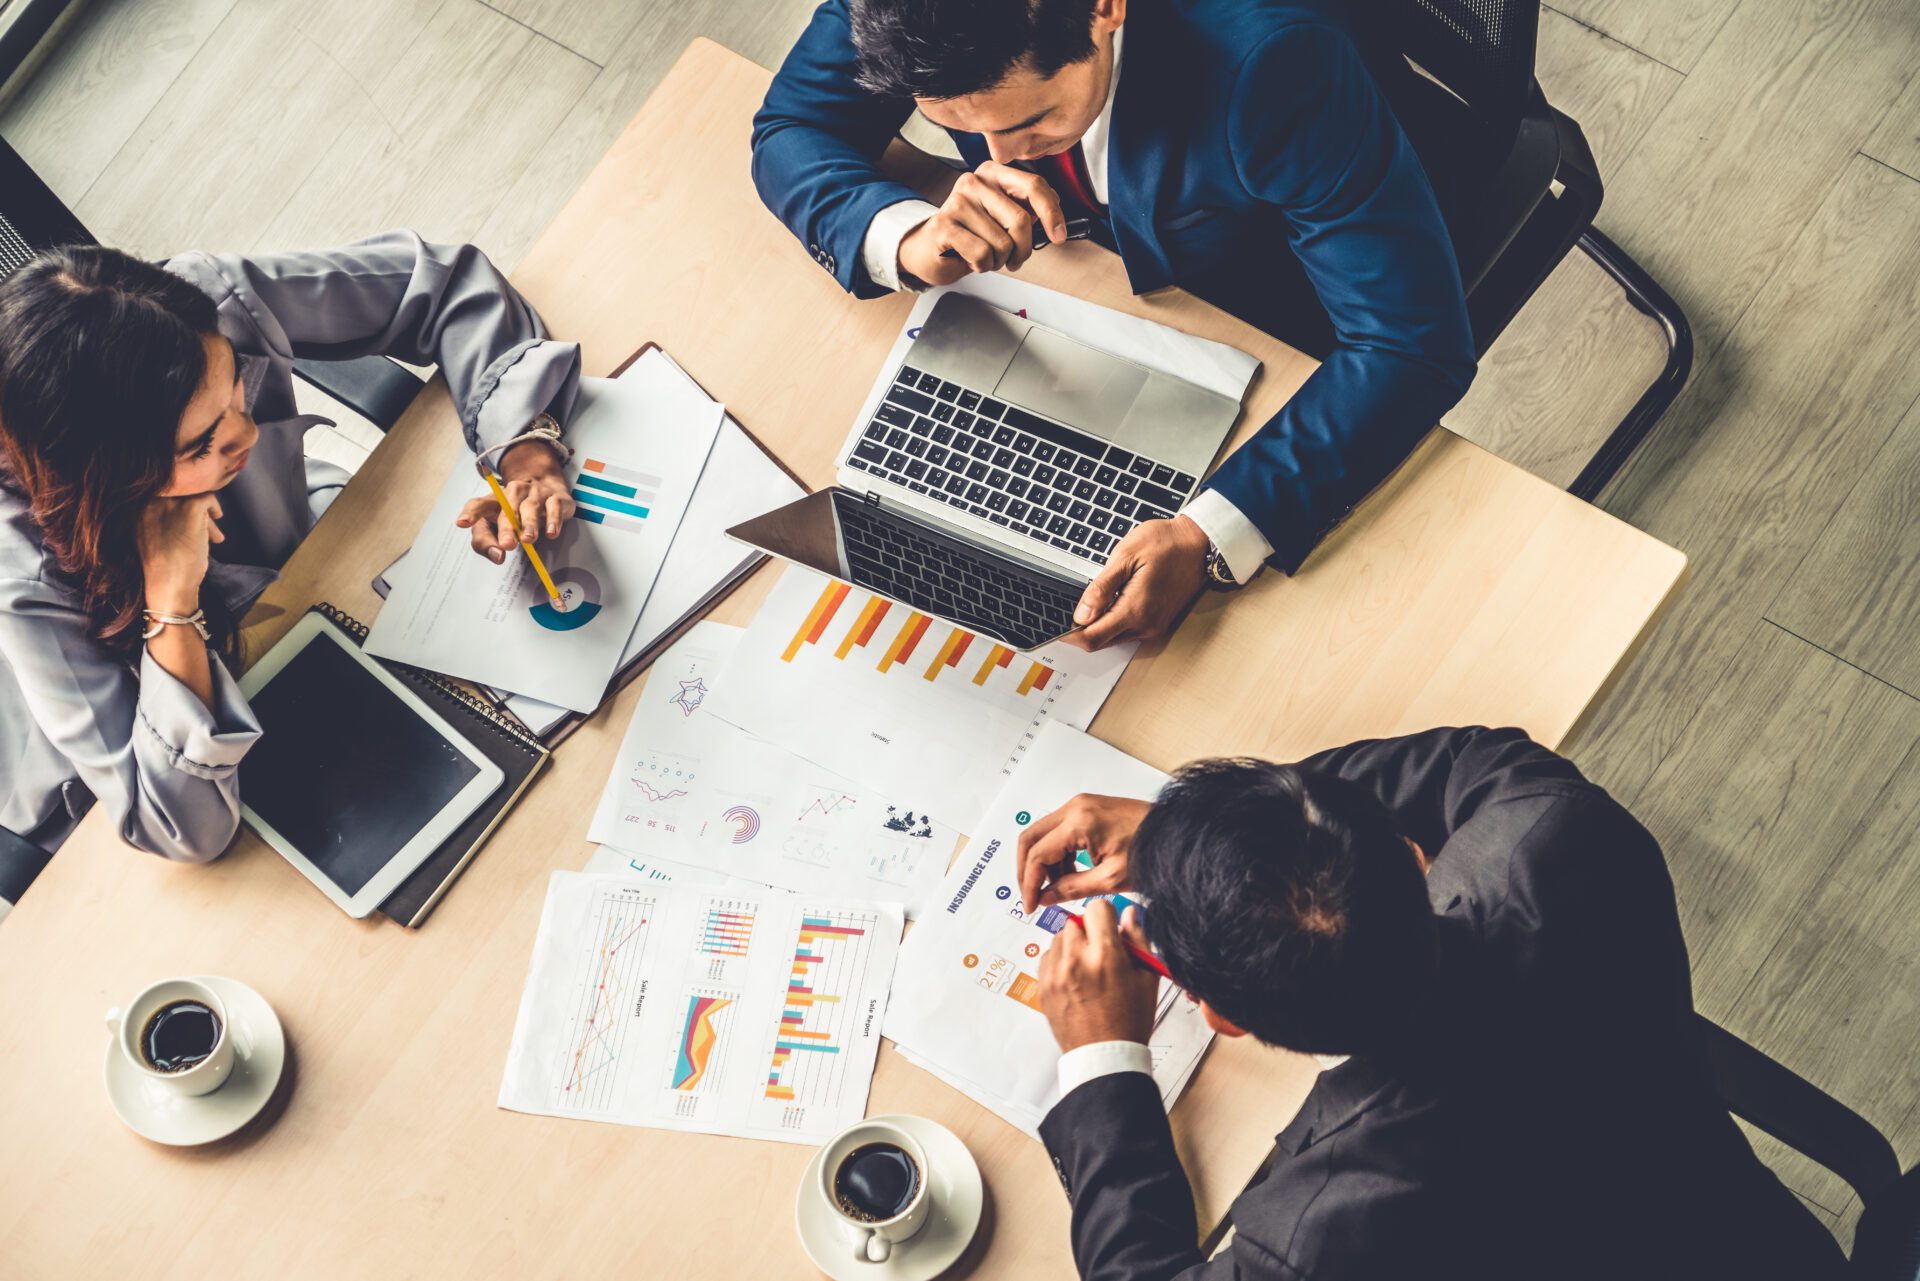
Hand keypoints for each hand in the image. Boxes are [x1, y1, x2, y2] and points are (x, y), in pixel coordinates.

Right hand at [138, 494, 223, 611]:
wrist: (168, 583)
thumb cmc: (162, 567)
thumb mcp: (152, 537)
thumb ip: (160, 519)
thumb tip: (182, 507)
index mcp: (136, 509)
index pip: (163, 496)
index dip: (178, 509)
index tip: (186, 524)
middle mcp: (150, 501)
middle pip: (180, 496)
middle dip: (194, 512)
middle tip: (206, 529)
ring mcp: (170, 503)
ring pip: (194, 497)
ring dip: (205, 517)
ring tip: (214, 535)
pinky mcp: (190, 508)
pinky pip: (208, 498)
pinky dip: (214, 508)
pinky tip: (218, 518)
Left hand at [456, 441, 575, 562]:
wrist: (547, 489)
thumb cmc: (516, 513)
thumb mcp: (496, 527)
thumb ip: (487, 542)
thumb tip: (497, 557)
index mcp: (494, 500)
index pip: (479, 504)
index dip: (471, 513)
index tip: (462, 523)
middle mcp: (513, 493)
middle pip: (507, 509)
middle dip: (507, 528)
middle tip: (507, 545)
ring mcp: (535, 493)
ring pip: (530, 507)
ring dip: (529, 524)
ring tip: (528, 540)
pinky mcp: (555, 498)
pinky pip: (553, 507)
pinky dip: (552, 520)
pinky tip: (550, 533)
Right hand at [897, 162, 1068, 287]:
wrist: (930, 250)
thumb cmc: (971, 235)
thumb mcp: (1004, 218)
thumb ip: (1028, 210)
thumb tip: (1056, 219)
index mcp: (993, 173)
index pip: (1034, 186)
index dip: (1053, 214)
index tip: (1059, 236)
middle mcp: (974, 181)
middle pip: (1021, 220)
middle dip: (1023, 249)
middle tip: (1013, 258)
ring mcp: (957, 202)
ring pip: (1002, 243)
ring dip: (999, 260)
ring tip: (984, 255)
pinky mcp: (943, 225)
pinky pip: (982, 254)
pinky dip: (982, 265)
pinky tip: (970, 258)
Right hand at [1018, 793, 1150, 912]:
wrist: (1179, 835)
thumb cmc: (1155, 850)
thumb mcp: (1112, 879)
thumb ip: (1072, 889)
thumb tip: (1045, 898)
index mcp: (1080, 821)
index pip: (1037, 854)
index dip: (1029, 883)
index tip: (1031, 904)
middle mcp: (1076, 807)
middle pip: (1030, 838)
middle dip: (1028, 870)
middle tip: (1032, 895)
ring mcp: (1082, 805)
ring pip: (1042, 834)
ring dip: (1043, 863)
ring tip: (1059, 889)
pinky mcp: (1089, 809)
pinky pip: (1059, 831)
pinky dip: (1058, 854)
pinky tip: (1071, 874)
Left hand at [1038, 900, 1159, 1053]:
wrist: (1104, 1055)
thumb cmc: (1130, 1020)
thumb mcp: (1147, 978)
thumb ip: (1138, 939)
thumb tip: (1128, 912)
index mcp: (1106, 956)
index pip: (1098, 908)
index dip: (1108, 917)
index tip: (1111, 931)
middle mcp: (1076, 960)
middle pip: (1076, 920)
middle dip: (1089, 931)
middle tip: (1101, 953)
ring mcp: (1055, 974)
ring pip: (1060, 937)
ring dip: (1073, 945)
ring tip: (1088, 969)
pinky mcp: (1042, 986)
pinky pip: (1048, 957)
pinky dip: (1060, 962)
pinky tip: (1076, 980)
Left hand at [1063, 514, 1208, 650]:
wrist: (1199, 543)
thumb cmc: (1166, 543)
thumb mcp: (1125, 556)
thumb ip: (1101, 589)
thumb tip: (1080, 614)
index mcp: (1135, 610)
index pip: (1093, 638)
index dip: (1070, 635)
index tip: (1057, 627)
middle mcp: (1146, 625)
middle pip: (1102, 642)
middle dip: (1083, 630)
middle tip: (1074, 607)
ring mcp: (1154, 626)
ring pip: (1114, 637)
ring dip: (1100, 624)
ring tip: (1097, 597)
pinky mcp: (1158, 623)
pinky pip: (1128, 631)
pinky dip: (1115, 621)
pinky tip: (1114, 599)